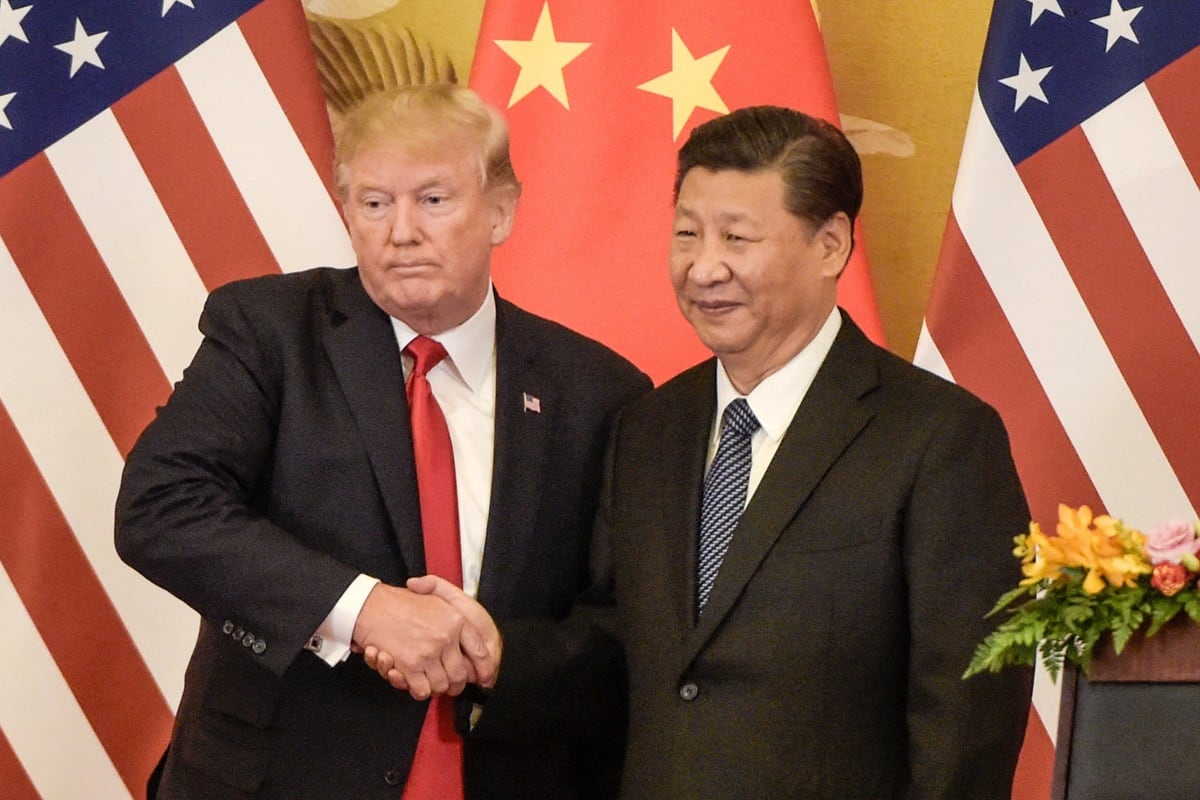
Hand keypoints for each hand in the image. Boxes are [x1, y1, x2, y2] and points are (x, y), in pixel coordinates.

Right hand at [352, 582, 494, 699]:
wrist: (373, 605)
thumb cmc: (403, 602)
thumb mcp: (437, 597)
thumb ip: (456, 612)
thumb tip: (474, 639)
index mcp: (457, 620)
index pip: (480, 652)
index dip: (485, 669)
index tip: (485, 679)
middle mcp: (446, 637)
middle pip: (460, 675)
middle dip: (455, 685)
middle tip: (448, 685)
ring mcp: (428, 652)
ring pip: (441, 686)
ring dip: (435, 688)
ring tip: (428, 680)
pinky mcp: (410, 665)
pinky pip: (422, 690)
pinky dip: (418, 690)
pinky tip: (414, 681)